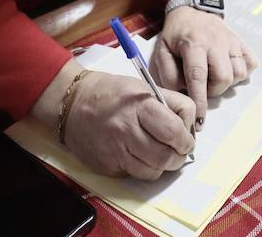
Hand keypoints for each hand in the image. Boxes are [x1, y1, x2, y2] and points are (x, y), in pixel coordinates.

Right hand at [33, 63, 195, 180]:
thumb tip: (190, 126)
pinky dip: (143, 168)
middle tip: (179, 150)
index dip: (186, 138)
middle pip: (165, 156)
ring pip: (153, 171)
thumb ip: (170, 104)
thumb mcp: (143, 87)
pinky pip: (135, 175)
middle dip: (179, 156)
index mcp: (139, 106)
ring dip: (163, 165)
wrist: (71, 104)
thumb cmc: (111, 92)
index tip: (186, 138)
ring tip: (161, 154)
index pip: (174, 131)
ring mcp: (115, 151)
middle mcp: (126, 130)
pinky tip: (140, 155)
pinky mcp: (107, 167)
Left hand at [152, 6, 257, 126]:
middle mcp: (215, 42)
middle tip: (204, 87)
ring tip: (215, 77)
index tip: (199, 120)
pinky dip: (243, 71)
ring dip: (228, 82)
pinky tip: (228, 69)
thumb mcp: (161, 51)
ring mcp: (231, 41)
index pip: (198, 76)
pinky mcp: (241, 42)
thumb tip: (183, 94)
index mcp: (193, 44)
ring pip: (240, 72)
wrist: (191, 10)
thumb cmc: (175, 34)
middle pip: (224, 77)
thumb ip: (168, 74)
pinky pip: (251, 63)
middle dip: (214, 91)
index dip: (200, 100)